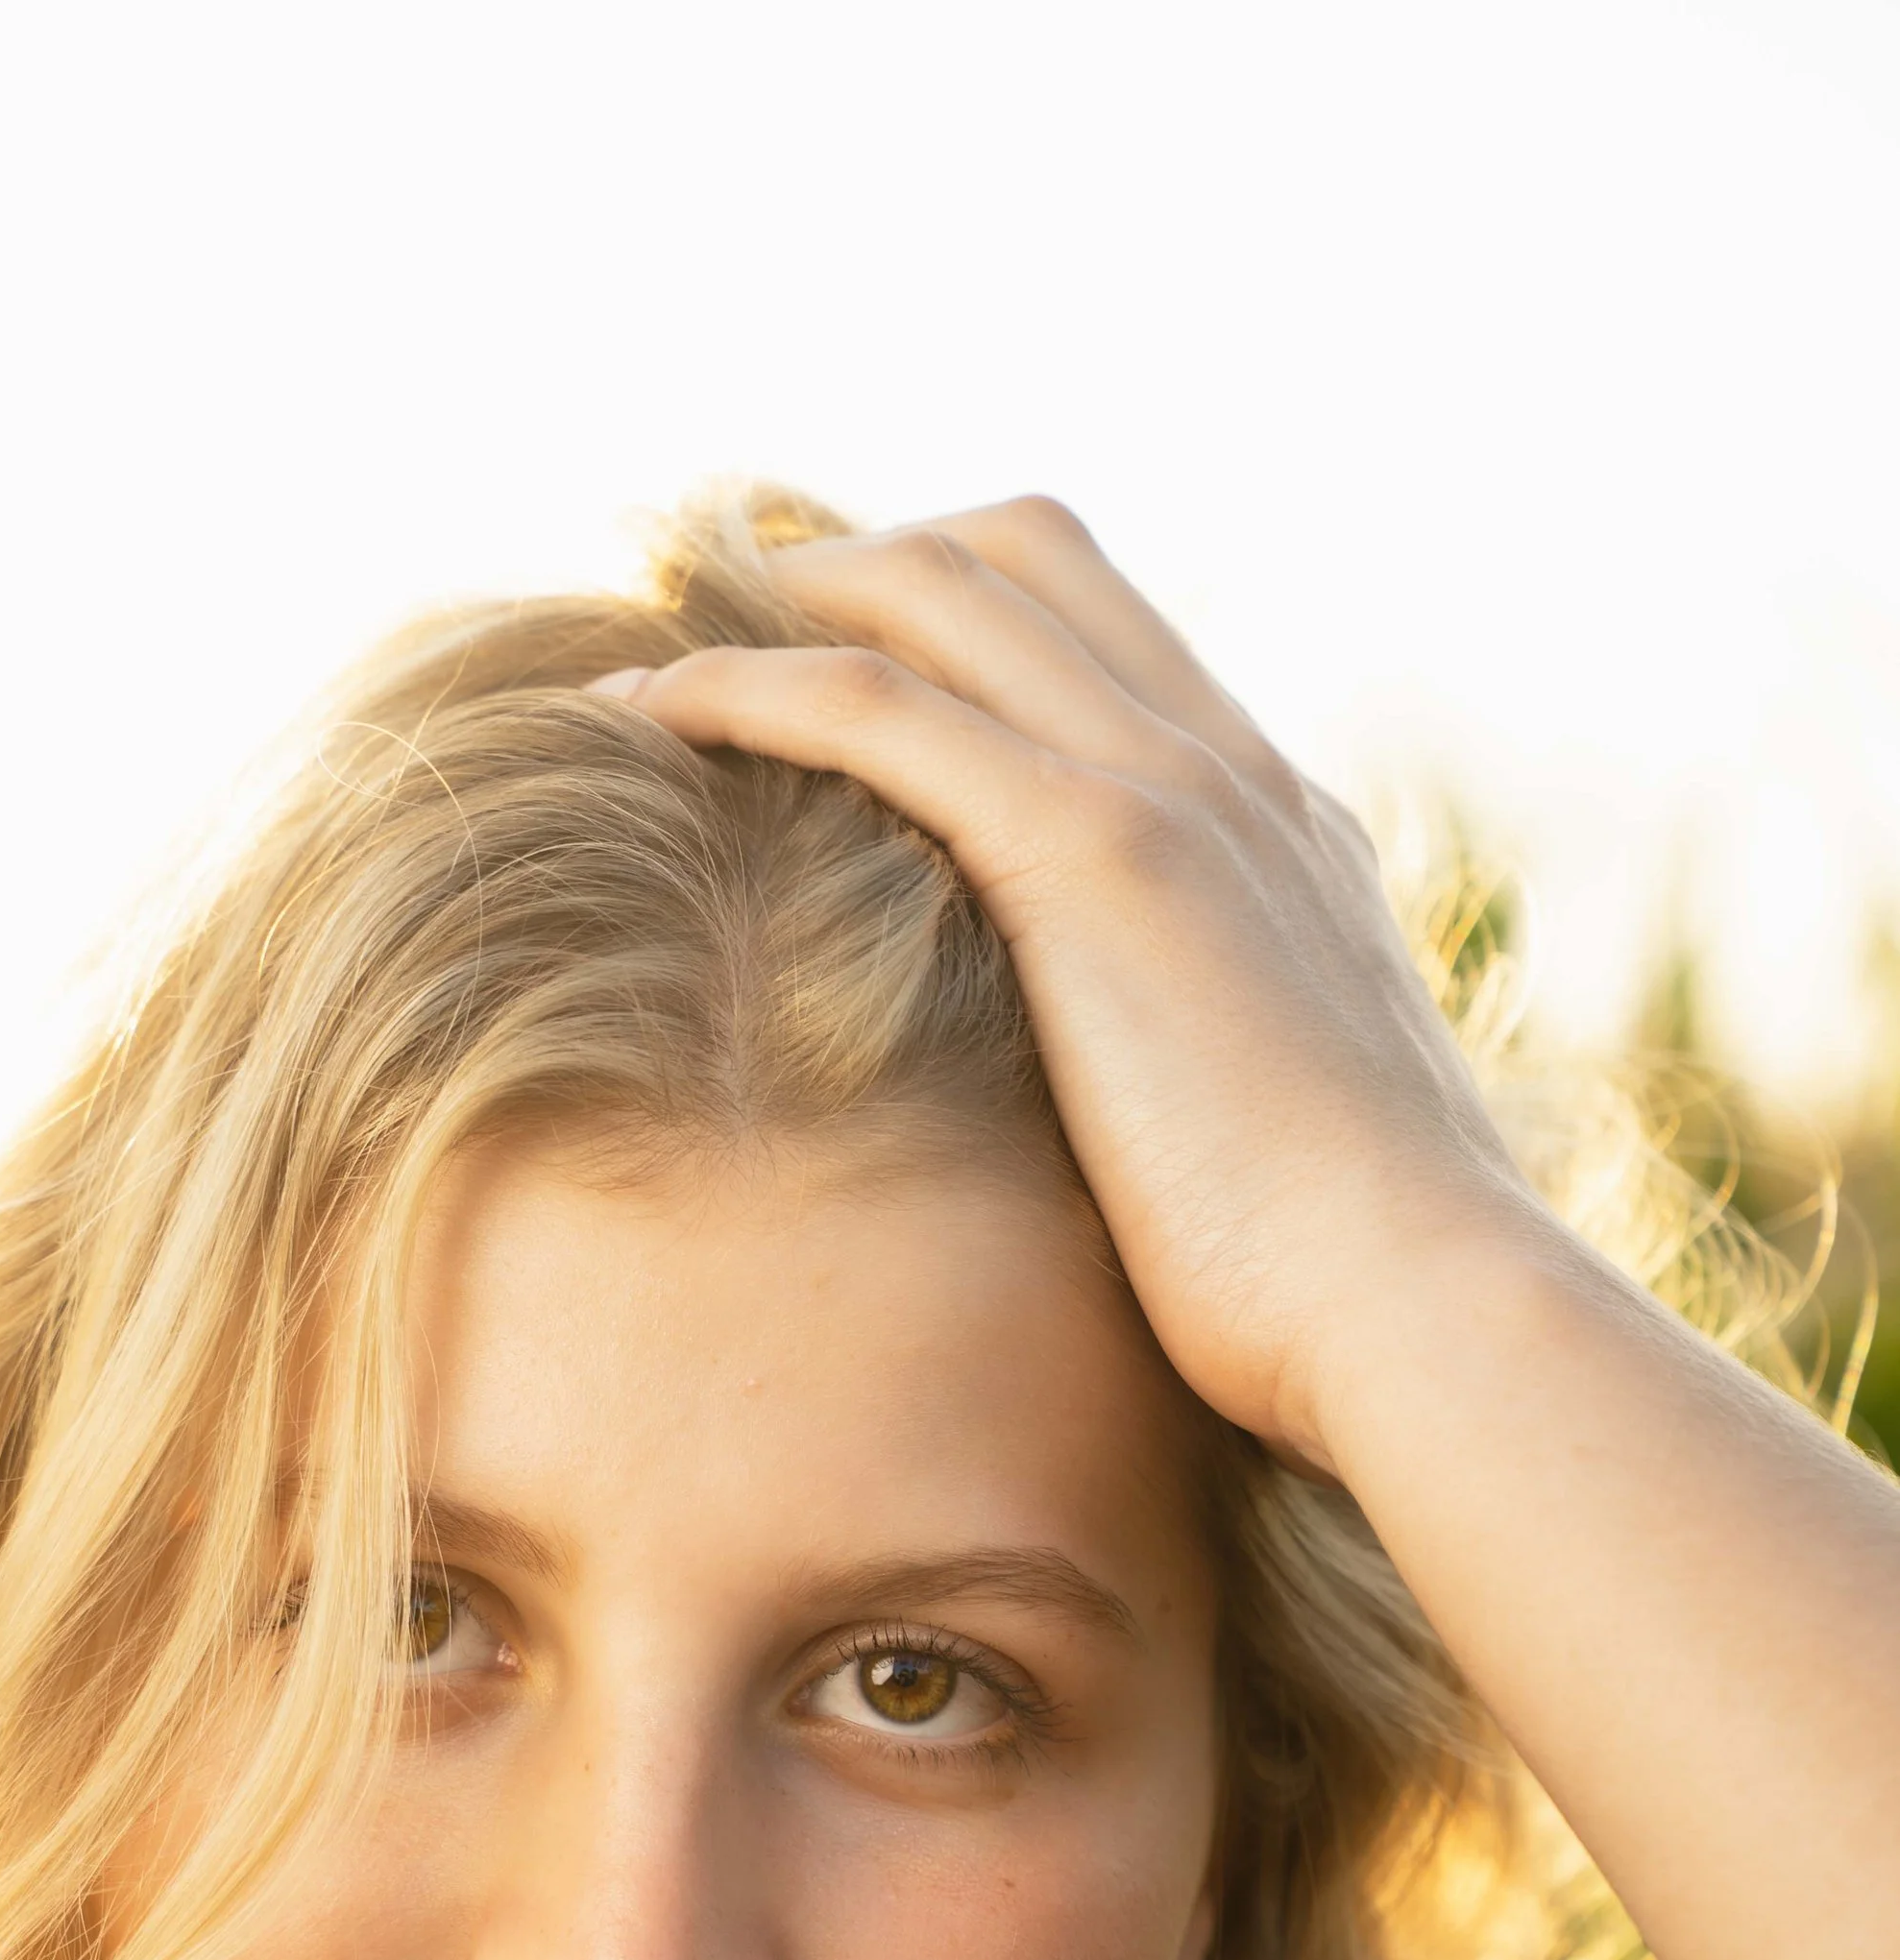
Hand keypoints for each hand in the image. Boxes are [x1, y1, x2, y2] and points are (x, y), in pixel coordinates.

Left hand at [598, 500, 1548, 1473]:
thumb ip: (1217, 1092)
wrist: (1417, 1309)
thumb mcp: (1288, 1151)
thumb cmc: (1349, 1294)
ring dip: (781, 594)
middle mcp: (1228, 773)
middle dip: (861, 553)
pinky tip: (639, 710)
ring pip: (947, 590)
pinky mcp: (1095, 854)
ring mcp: (1168, 793)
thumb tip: (1152, 1167)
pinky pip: (879, 706)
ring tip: (650, 633)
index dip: (962, 612)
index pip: (1109, 641)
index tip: (835, 655)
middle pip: (1023, 555)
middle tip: (716, 605)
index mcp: (1277, 833)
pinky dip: (745, 685)